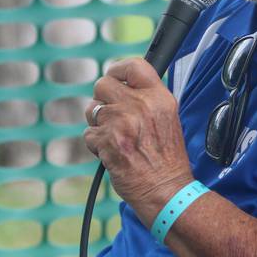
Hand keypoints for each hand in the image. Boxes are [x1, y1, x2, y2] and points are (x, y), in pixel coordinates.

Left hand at [83, 58, 193, 224]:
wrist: (166, 190)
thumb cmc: (167, 160)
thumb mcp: (168, 118)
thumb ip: (147, 99)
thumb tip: (122, 86)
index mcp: (159, 98)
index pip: (134, 65)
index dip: (118, 70)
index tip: (115, 78)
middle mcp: (140, 105)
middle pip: (103, 84)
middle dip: (102, 99)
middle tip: (112, 114)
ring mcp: (122, 122)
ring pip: (92, 109)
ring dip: (98, 123)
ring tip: (115, 137)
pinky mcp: (106, 141)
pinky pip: (89, 134)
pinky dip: (96, 144)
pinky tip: (113, 153)